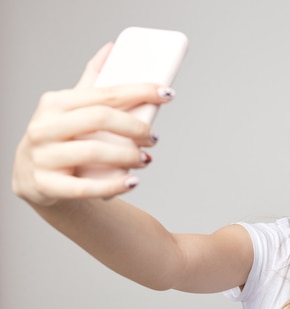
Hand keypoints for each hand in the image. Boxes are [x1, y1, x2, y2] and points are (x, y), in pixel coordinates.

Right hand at [12, 43, 174, 205]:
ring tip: (145, 159)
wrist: (32, 178)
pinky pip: (85, 187)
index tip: (167, 93)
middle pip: (101, 119)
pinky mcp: (45, 185)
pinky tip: (132, 182)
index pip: (104, 93)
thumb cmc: (61, 139)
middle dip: (135, 127)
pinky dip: (114, 185)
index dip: (140, 92)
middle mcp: (45, 127)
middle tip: (154, 137)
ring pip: (94, 152)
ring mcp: (42, 157)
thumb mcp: (70, 109)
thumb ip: (91, 81)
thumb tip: (112, 48)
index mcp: (55, 103)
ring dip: (128, 156)